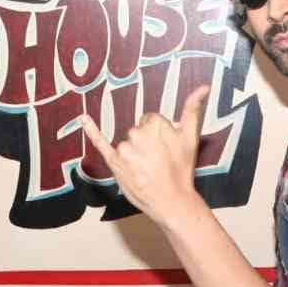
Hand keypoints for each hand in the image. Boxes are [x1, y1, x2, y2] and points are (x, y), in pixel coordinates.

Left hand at [79, 86, 209, 226]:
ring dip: (134, 154)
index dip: (158, 136)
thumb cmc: (182, 169)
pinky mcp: (114, 162)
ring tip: (147, 170)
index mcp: (156, 124)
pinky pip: (100, 143)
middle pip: (137, 131)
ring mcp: (125, 149)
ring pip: (127, 143)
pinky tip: (83, 118)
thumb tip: (204, 86)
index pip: (150, 121)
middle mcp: (138, 133)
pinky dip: (91, 130)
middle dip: (146, 144)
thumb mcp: (191, 137)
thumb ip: (193, 108)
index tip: (165, 150)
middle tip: (158, 162)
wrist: (172, 201)